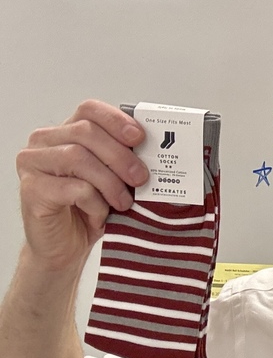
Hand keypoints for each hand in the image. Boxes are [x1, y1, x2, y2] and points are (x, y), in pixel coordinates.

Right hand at [16, 100, 148, 270]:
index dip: (116, 120)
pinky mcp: (31, 189)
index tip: (139, 137)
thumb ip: (124, 161)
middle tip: (141, 178)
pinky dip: (95, 202)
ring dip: (110, 182)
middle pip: (86, 132)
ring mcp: (32, 164)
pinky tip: (100, 214)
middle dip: (120, 156)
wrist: (65, 247)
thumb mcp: (112, 180)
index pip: (89, 110)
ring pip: (78, 157)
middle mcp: (44, 143)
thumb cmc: (88, 210)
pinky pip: (73, 188)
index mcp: (65, 133)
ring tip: (123, 202)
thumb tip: (157, 153)